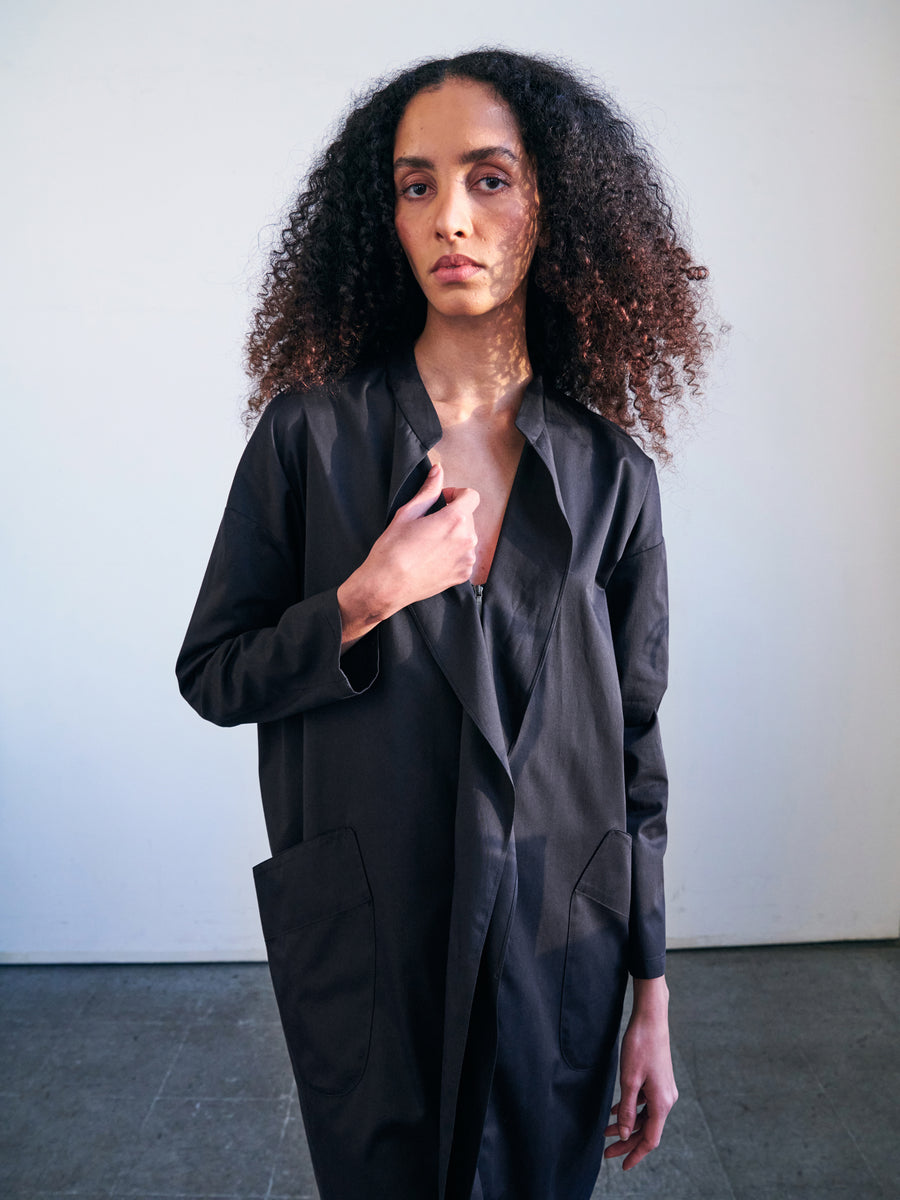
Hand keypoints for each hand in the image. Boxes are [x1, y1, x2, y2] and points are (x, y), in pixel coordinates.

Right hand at [337, 463, 479, 644]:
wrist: (387, 586)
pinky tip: (433, 558)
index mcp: (455, 520)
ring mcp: (467, 560)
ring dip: (453, 535)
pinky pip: (464, 556)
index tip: (441, 501)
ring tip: (429, 543)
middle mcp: (467, 540)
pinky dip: (453, 553)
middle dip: (453, 515)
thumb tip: (438, 470)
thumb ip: (428, 491)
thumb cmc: (392, 549)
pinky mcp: (463, 575)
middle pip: (468, 517)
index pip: (471, 496)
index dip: (455, 494)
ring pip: (467, 537)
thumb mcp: (407, 514)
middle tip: (428, 524)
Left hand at [603, 978, 677, 1170]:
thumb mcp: (629, 1080)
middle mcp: (667, 1099)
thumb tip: (625, 1133)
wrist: (651, 1018)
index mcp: (662, 1103)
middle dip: (626, 1142)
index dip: (635, 1154)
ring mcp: (664, 1089)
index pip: (650, 1139)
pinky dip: (631, 1109)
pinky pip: (645, 1102)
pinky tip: (615, 1111)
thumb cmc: (640, 1045)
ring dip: (626, 1125)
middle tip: (606, 1152)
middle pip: (647, 1129)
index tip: (622, 1165)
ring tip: (606, 1132)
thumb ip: (627, 1109)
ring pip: (644, 1116)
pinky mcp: (659, 1080)